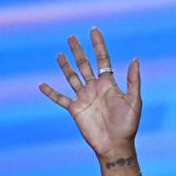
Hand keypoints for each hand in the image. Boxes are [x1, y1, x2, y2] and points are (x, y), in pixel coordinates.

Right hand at [39, 27, 140, 160]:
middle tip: (72, 37)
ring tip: (59, 53)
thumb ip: (133, 80)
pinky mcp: (75, 109)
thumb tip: (135, 58)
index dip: (98, 45)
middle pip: (84, 64)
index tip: (94, 31)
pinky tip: (41, 85)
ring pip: (72, 77)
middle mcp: (95, 88)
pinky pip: (60, 98)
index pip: (102, 59)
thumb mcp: (133, 101)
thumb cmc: (127, 125)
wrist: (115, 145)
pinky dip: (50, 92)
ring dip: (65, 65)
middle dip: (78, 51)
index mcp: (109, 84)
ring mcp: (84, 98)